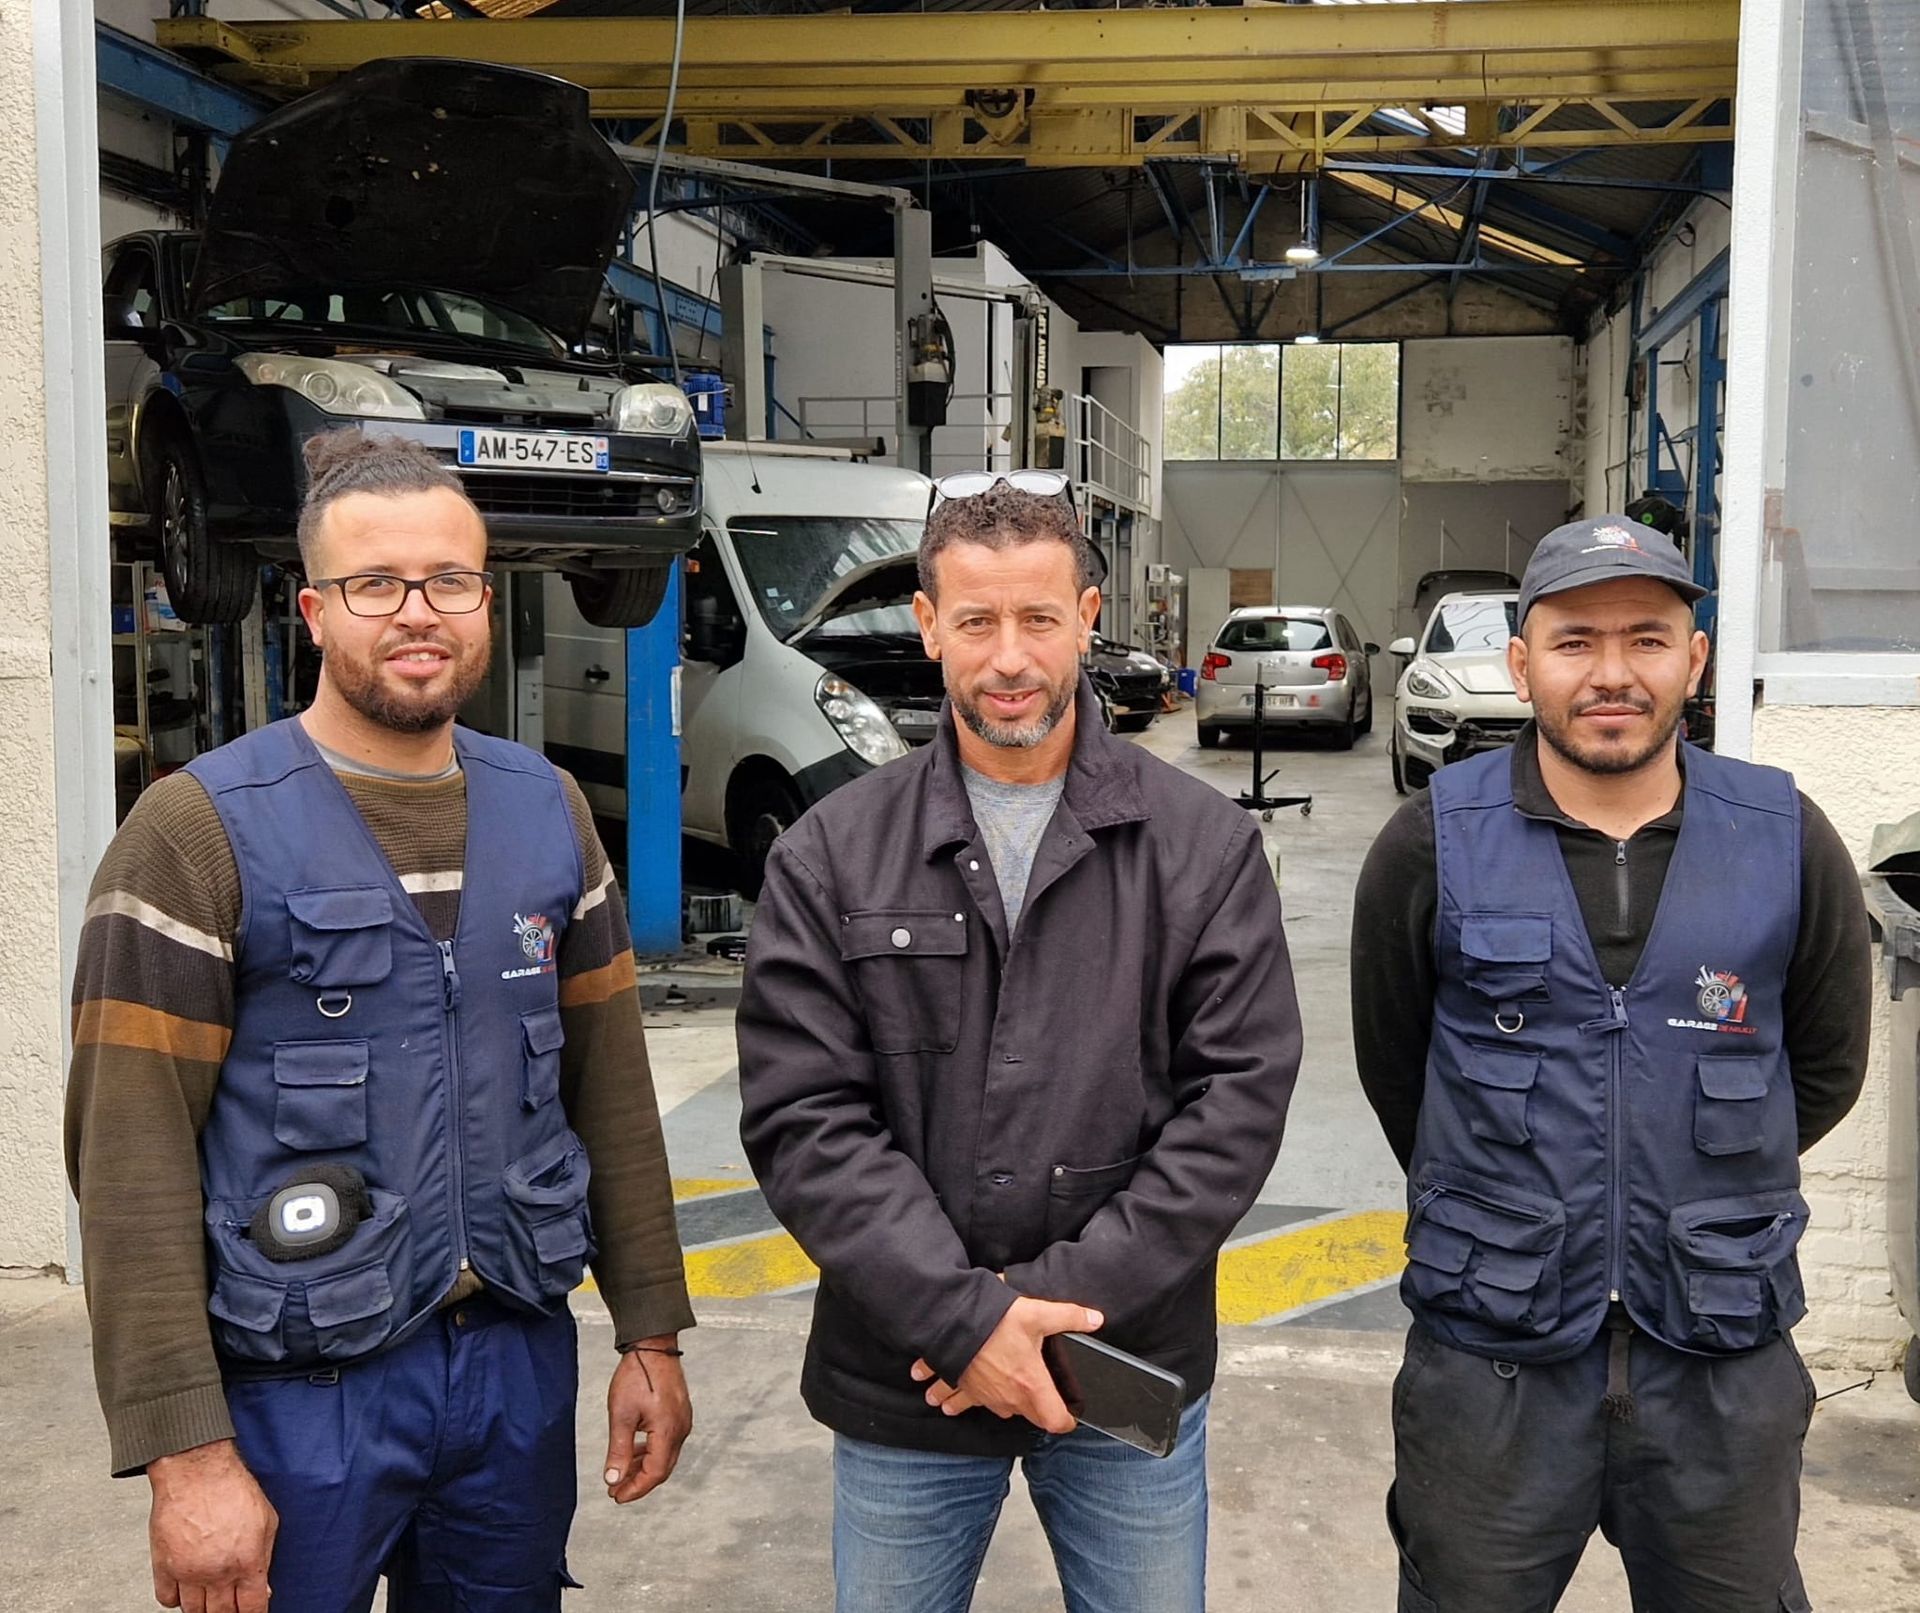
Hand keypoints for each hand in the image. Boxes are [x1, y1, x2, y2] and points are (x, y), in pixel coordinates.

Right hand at [147, 1438, 277, 1612]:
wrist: (196, 1471)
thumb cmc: (233, 1488)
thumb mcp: (267, 1520)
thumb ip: (265, 1557)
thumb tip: (262, 1588)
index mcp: (247, 1561)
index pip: (252, 1607)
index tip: (253, 1612)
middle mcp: (217, 1572)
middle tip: (231, 1605)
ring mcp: (188, 1572)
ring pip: (193, 1612)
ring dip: (203, 1609)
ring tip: (210, 1597)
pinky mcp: (163, 1566)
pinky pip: (167, 1599)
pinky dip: (176, 1599)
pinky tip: (187, 1587)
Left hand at [604, 1338, 692, 1503]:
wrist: (652, 1346)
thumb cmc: (637, 1375)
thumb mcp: (621, 1415)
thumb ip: (619, 1450)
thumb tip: (613, 1479)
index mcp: (668, 1431)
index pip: (655, 1474)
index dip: (636, 1490)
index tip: (617, 1496)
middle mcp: (680, 1429)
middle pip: (662, 1468)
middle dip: (639, 1482)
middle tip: (617, 1491)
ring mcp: (682, 1420)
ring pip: (665, 1456)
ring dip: (644, 1468)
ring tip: (622, 1472)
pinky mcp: (679, 1412)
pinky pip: (667, 1442)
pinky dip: (651, 1452)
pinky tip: (636, 1450)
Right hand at [909, 1297, 1102, 1433]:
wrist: (953, 1322)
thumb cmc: (996, 1322)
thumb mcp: (1038, 1314)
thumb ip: (1070, 1317)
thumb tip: (1096, 1319)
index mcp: (1031, 1386)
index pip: (1055, 1421)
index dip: (1067, 1421)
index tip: (1071, 1416)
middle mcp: (1007, 1398)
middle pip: (1028, 1417)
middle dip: (1036, 1411)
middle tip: (1041, 1398)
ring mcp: (983, 1395)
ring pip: (994, 1410)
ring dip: (994, 1407)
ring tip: (998, 1398)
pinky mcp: (962, 1386)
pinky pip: (956, 1399)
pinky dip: (948, 1397)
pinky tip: (938, 1398)